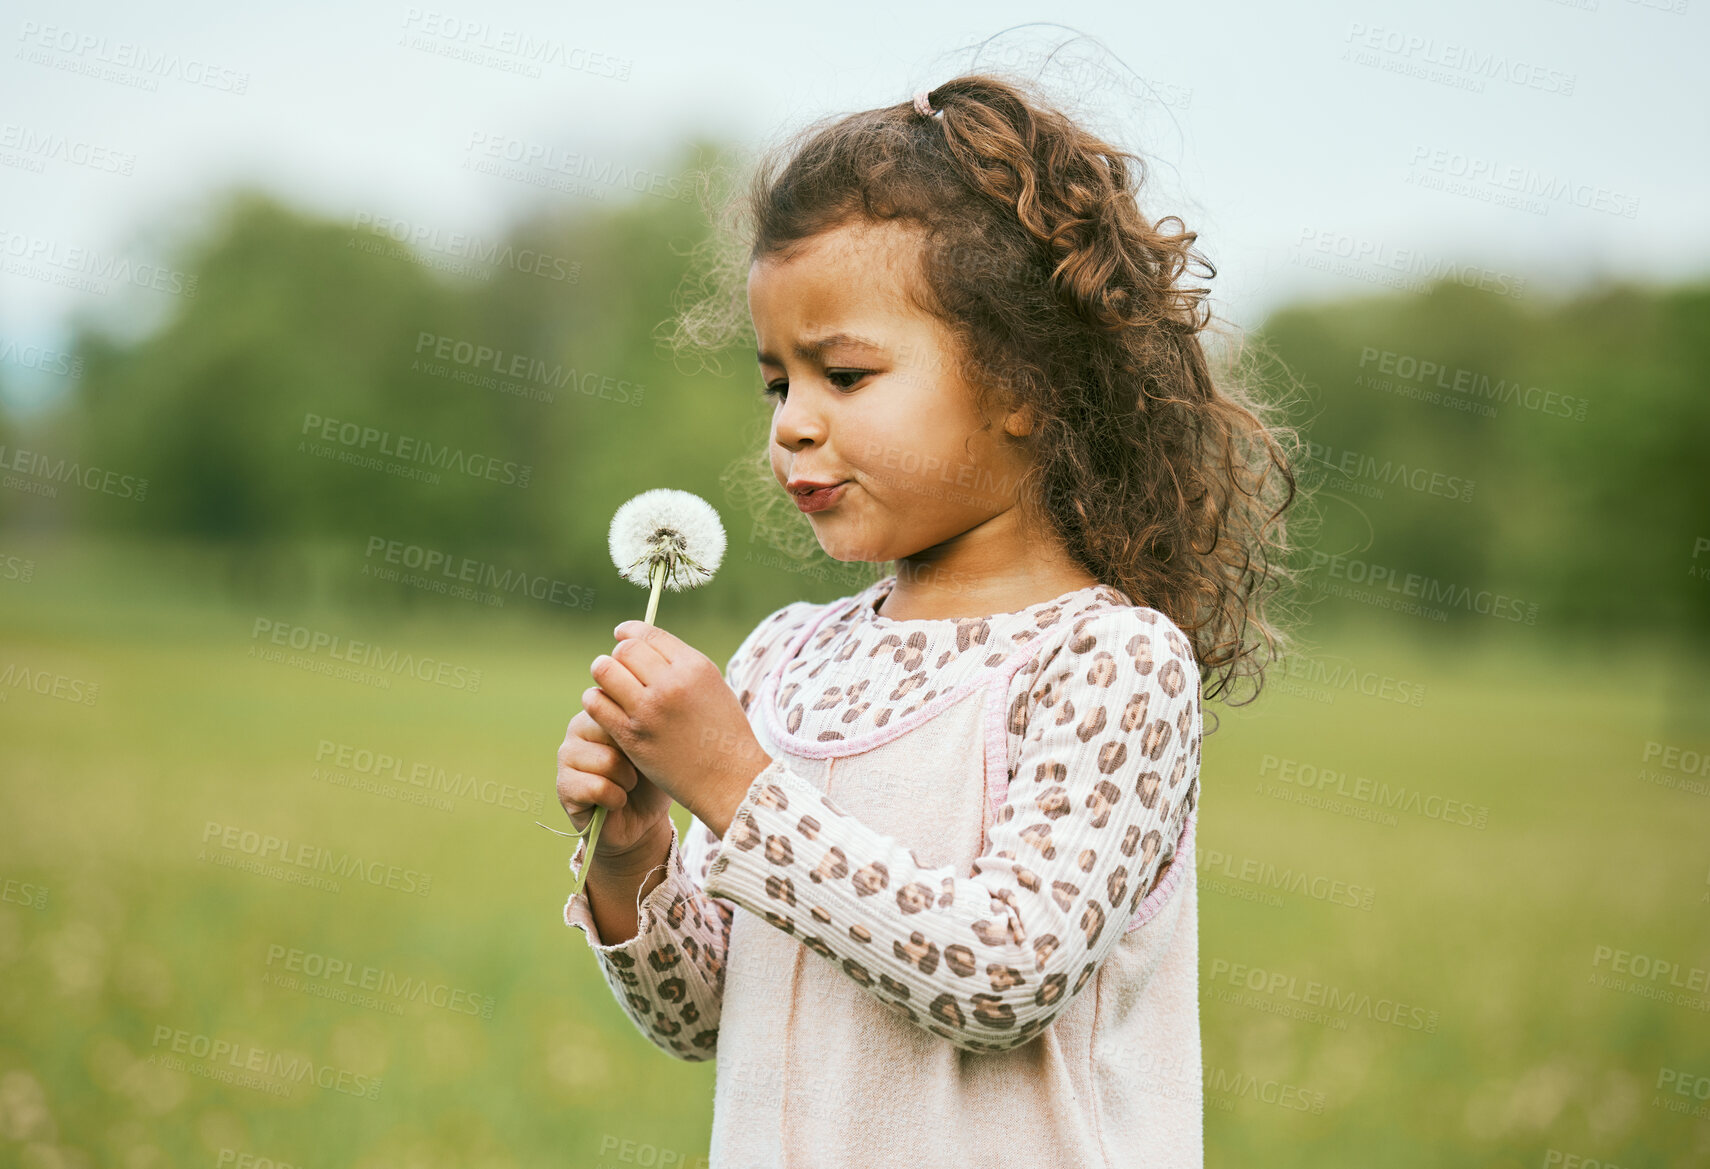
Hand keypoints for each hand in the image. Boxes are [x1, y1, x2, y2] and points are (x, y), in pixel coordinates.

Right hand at [556, 708, 671, 860]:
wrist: (645, 819)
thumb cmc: (653, 776)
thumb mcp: (657, 744)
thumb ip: (643, 723)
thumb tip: (633, 714)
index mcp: (602, 709)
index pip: (622, 707)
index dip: (643, 733)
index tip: (649, 748)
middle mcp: (578, 727)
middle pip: (615, 732)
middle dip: (635, 757)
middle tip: (637, 770)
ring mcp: (566, 756)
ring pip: (608, 762)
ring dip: (627, 781)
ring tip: (627, 786)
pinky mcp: (564, 786)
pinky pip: (598, 788)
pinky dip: (616, 799)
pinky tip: (615, 801)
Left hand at [582, 620, 772, 836]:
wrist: (730, 780)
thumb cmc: (724, 733)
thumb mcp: (713, 686)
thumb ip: (680, 665)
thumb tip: (644, 646)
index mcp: (694, 666)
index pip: (648, 634)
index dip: (629, 632)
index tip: (621, 636)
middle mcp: (671, 683)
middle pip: (624, 650)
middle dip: (617, 656)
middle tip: (617, 668)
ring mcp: (649, 710)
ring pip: (605, 671)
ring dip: (603, 675)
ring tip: (608, 685)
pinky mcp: (632, 736)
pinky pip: (597, 703)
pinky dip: (596, 700)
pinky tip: (604, 707)